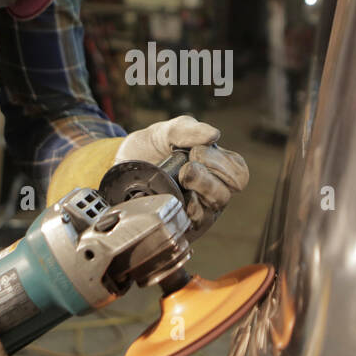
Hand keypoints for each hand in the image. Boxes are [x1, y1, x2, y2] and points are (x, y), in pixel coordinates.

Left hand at [113, 115, 249, 233]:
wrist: (116, 168)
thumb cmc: (148, 149)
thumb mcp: (165, 132)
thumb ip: (187, 130)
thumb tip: (214, 135)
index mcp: (214, 169)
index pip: (238, 172)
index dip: (221, 163)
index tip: (195, 152)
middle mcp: (210, 192)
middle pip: (228, 192)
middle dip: (209, 177)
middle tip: (187, 168)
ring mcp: (196, 211)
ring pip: (214, 208)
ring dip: (200, 190)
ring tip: (181, 180)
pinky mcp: (181, 226)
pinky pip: (195, 225)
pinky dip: (188, 211)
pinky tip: (176, 200)